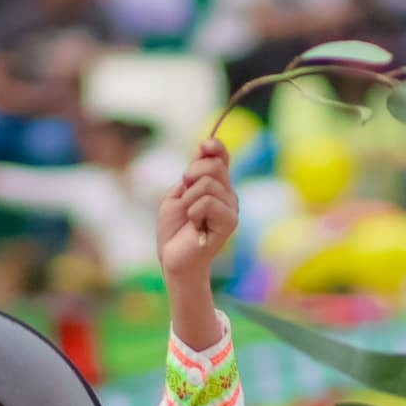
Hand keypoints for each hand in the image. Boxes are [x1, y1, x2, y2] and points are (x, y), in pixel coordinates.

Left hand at [158, 139, 237, 333]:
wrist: (173, 259)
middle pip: (214, 165)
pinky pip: (208, 202)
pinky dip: (193, 212)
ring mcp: (231, 208)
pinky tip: (194, 225)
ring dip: (189, 199)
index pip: (222, 156)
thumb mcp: (177, 193)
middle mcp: (227, 194)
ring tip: (189, 216)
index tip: (202, 147)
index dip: (214, 147)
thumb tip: (205, 146)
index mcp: (216, 186)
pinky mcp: (230, 222)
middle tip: (184, 197)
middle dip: (191, 175)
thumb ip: (192, 172)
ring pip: (208, 183)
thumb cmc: (173, 230)